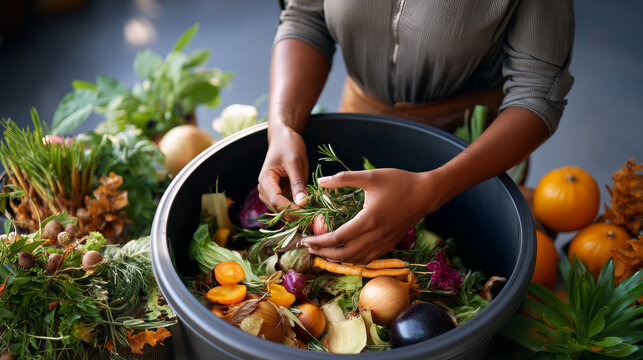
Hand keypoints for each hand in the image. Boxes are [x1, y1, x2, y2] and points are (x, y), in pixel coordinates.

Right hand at [257, 126, 308, 210]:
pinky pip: (290, 206)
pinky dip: (300, 210)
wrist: (284, 139)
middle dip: (296, 215)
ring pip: (284, 211)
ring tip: (316, 218)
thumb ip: (298, 183)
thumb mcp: (295, 162)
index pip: (277, 201)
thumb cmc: (288, 146)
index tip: (309, 215)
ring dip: (299, 215)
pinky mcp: (282, 194)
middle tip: (316, 221)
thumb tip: (302, 203)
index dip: (292, 210)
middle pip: (279, 209)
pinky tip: (314, 212)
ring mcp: (272, 193)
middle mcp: (265, 190)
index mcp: (265, 181)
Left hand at [302, 168, 443, 263]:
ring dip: (337, 259)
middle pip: (344, 254)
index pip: (338, 238)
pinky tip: (344, 254)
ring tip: (322, 252)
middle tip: (309, 248)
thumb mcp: (370, 176)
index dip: (320, 242)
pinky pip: (368, 258)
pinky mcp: (389, 244)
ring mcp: (384, 242)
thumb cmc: (399, 182)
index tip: (306, 240)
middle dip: (323, 253)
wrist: (426, 194)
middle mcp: (376, 236)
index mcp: (369, 220)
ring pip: (356, 260)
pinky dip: (352, 259)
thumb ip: (344, 179)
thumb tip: (320, 181)